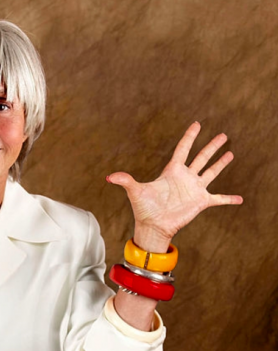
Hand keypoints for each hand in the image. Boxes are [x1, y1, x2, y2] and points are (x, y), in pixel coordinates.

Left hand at [107, 122, 242, 246]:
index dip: (189, 136)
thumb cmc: (144, 209)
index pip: (183, 149)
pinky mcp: (200, 202)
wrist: (153, 226)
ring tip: (231, 153)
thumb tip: (109, 177)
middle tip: (223, 135)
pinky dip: (229, 199)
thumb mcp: (135, 191)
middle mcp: (185, 178)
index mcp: (172, 171)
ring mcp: (194, 189)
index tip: (197, 124)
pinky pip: (218, 199)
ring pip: (211, 172)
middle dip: (212, 146)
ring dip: (221, 163)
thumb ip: (125, 180)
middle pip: (201, 157)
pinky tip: (240, 199)